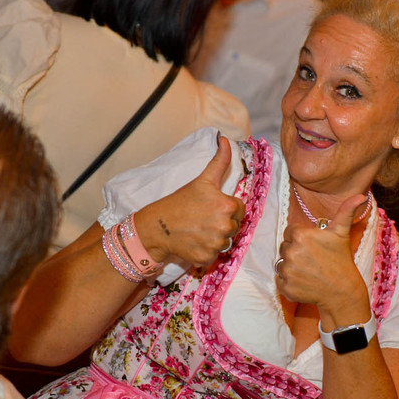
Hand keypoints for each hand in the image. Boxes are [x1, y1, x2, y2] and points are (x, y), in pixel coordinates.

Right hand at [136, 135, 244, 267]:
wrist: (158, 226)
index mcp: (228, 206)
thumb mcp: (203, 180)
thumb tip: (226, 139)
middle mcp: (225, 226)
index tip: (211, 206)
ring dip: (215, 237)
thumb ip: (219, 161)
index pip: (239, 209)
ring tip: (198, 229)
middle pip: (234, 226)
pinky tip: (195, 241)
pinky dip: (206, 250)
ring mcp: (216, 244)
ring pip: (226, 241)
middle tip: (203, 218)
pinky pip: (215, 255)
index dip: (227, 207)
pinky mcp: (207, 258)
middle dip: (222, 222)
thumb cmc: (181, 201)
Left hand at [276, 193, 368, 314]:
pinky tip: (304, 281)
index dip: (301, 238)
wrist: (342, 291)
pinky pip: (280, 280)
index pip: (290, 232)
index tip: (314, 246)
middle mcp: (291, 252)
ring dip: (292, 266)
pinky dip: (289, 282)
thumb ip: (346, 211)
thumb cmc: (341, 259)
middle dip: (296, 251)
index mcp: (301, 235)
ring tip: (309, 270)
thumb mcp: (342, 233)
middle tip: (313, 259)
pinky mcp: (285, 287)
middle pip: (285, 247)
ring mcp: (287, 271)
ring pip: (281, 263)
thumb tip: (361, 196)